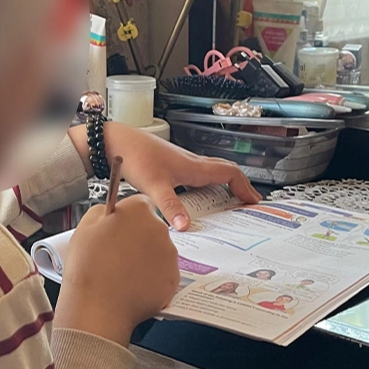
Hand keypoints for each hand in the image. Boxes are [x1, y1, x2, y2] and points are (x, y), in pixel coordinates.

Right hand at [53, 196, 179, 345]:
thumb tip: (110, 212)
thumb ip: (102, 211)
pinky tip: (132, 285)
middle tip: (118, 254)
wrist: (97, 307)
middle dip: (138, 238)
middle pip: (151, 228)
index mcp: (138, 211)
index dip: (127, 218)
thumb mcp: (85, 227)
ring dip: (145, 259)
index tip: (119, 229)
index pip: (139, 205)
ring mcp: (169, 255)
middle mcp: (159, 229)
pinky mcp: (173, 279)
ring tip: (123, 273)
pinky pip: (163, 274)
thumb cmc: (88, 269)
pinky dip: (151, 279)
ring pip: (158, 252)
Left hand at [69, 121, 260, 229]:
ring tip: (227, 202)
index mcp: (194, 166)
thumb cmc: (134, 155)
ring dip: (223, 185)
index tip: (254, 201)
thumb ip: (170, 206)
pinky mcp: (170, 165)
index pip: (230, 172)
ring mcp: (181, 162)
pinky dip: (205, 186)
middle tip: (247, 201)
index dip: (245, 186)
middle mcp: (191, 162)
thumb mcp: (154, 185)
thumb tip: (185, 226)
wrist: (114, 142)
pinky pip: (196, 175)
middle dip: (239, 185)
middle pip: (224, 171)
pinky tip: (196, 199)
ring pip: (210, 172)